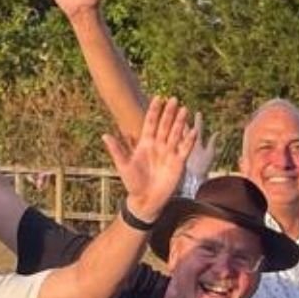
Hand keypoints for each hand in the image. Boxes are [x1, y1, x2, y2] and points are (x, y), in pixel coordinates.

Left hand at [103, 95, 199, 223]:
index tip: (158, 98)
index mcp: (145, 143)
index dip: (154, 111)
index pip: (151, 123)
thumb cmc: (133, 183)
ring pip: (175, 134)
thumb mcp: (123, 165)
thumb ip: (117, 150)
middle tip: (173, 99)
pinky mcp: (178, 162)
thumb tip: (105, 135)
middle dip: (169, 113)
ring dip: (180, 122)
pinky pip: (185, 149)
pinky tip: (193, 131)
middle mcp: (158, 145)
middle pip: (165, 125)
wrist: (146, 199)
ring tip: (184, 109)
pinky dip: (189, 140)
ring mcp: (169, 153)